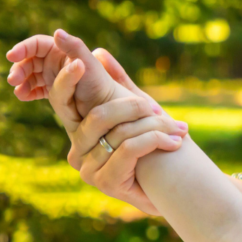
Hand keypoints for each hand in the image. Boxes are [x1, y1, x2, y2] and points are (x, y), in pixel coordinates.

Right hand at [8, 30, 123, 116]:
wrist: (110, 106)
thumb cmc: (100, 83)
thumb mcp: (89, 64)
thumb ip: (74, 47)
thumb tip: (57, 32)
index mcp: (63, 50)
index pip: (37, 44)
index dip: (23, 48)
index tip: (11, 56)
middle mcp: (57, 61)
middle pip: (30, 60)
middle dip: (19, 68)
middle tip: (13, 80)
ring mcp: (55, 75)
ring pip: (30, 75)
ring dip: (21, 81)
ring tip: (19, 92)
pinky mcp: (55, 90)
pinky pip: (36, 89)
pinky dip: (28, 92)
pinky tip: (24, 97)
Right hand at [18, 31, 186, 214]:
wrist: (174, 190)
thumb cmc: (155, 148)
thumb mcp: (138, 114)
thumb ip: (119, 86)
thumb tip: (100, 51)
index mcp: (79, 129)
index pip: (61, 99)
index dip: (67, 80)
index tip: (81, 61)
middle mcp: (76, 149)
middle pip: (99, 114)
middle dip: (136, 107)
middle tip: (160, 110)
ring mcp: (88, 169)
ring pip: (121, 132)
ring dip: (156, 128)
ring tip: (180, 129)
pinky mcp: (105, 182)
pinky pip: (130, 150)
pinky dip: (157, 142)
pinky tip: (175, 144)